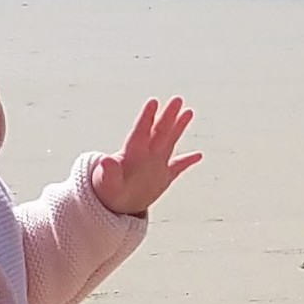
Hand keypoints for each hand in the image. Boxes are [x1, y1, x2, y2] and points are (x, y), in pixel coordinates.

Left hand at [94, 97, 200, 216]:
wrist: (114, 203)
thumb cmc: (107, 191)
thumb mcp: (105, 183)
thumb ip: (108, 172)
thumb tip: (105, 160)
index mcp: (131, 154)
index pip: (140, 132)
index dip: (146, 117)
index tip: (153, 102)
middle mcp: (145, 155)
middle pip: (159, 132)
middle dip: (168, 116)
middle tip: (177, 99)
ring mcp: (155, 164)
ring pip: (169, 141)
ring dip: (179, 127)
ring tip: (188, 112)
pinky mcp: (162, 177)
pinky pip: (177, 167)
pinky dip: (187, 161)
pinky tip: (198, 155)